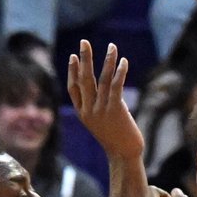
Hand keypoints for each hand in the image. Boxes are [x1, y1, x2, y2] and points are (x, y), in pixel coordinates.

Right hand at [67, 41, 142, 159]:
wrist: (124, 155)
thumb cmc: (114, 138)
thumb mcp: (101, 122)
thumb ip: (98, 105)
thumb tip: (105, 86)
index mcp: (82, 113)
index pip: (73, 88)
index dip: (72, 71)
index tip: (73, 56)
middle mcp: (89, 111)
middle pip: (84, 80)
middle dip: (84, 59)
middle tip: (84, 42)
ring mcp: (101, 111)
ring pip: (102, 80)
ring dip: (107, 61)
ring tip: (112, 46)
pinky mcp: (115, 111)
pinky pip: (116, 86)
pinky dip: (119, 72)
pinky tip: (123, 61)